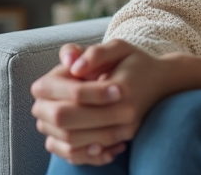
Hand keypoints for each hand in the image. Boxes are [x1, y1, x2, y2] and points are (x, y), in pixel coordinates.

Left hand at [31, 41, 178, 165]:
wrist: (163, 84)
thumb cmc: (136, 62)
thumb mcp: (119, 47)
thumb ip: (95, 52)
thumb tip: (73, 66)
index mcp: (122, 88)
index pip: (77, 94)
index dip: (53, 87)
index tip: (41, 83)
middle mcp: (123, 114)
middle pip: (68, 120)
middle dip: (46, 110)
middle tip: (37, 100)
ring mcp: (122, 132)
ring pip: (72, 140)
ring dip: (50, 128)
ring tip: (46, 113)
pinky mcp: (118, 142)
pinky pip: (83, 154)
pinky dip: (64, 147)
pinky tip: (58, 132)